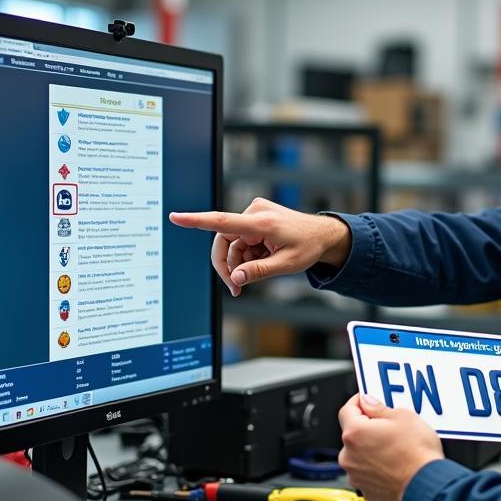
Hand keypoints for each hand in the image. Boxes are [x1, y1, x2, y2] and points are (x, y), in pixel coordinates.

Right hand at [168, 198, 352, 295]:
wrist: (324, 235)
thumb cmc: (308, 246)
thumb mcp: (287, 265)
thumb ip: (258, 272)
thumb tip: (235, 279)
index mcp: (263, 223)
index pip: (223, 222)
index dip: (196, 221)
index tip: (175, 217)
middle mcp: (256, 213)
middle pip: (224, 242)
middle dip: (228, 266)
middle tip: (235, 288)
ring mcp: (255, 213)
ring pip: (232, 244)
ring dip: (240, 262)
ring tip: (258, 272)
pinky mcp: (255, 217)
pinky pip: (240, 240)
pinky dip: (247, 254)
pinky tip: (262, 259)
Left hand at [338, 394, 443, 500]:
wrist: (427, 487)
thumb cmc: (417, 454)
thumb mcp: (403, 417)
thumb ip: (379, 408)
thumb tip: (369, 403)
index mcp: (355, 433)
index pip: (346, 410)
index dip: (357, 401)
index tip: (366, 400)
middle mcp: (349, 456)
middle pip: (353, 434)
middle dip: (368, 428)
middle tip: (389, 425)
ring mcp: (357, 476)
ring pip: (360, 455)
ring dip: (372, 449)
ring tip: (396, 447)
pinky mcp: (367, 491)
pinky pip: (368, 473)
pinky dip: (377, 467)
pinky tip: (395, 464)